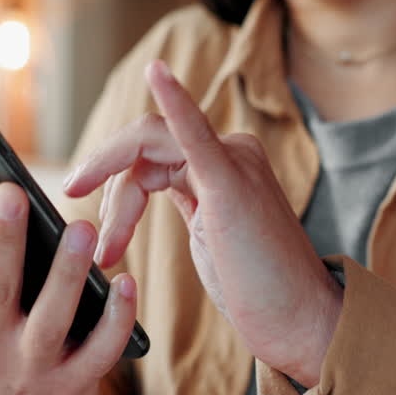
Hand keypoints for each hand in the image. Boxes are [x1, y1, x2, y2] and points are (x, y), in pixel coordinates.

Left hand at [63, 61, 341, 386]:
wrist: (300, 321)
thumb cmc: (258, 290)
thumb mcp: (211, 236)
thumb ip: (185, 203)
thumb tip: (137, 198)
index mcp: (223, 164)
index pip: (151, 155)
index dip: (116, 194)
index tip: (101, 236)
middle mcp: (231, 152)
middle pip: (143, 148)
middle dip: (108, 191)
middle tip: (95, 245)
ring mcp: (234, 161)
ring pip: (148, 146)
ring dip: (115, 198)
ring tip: (108, 251)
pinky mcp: (231, 180)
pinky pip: (194, 132)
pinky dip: (175, 99)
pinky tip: (156, 73)